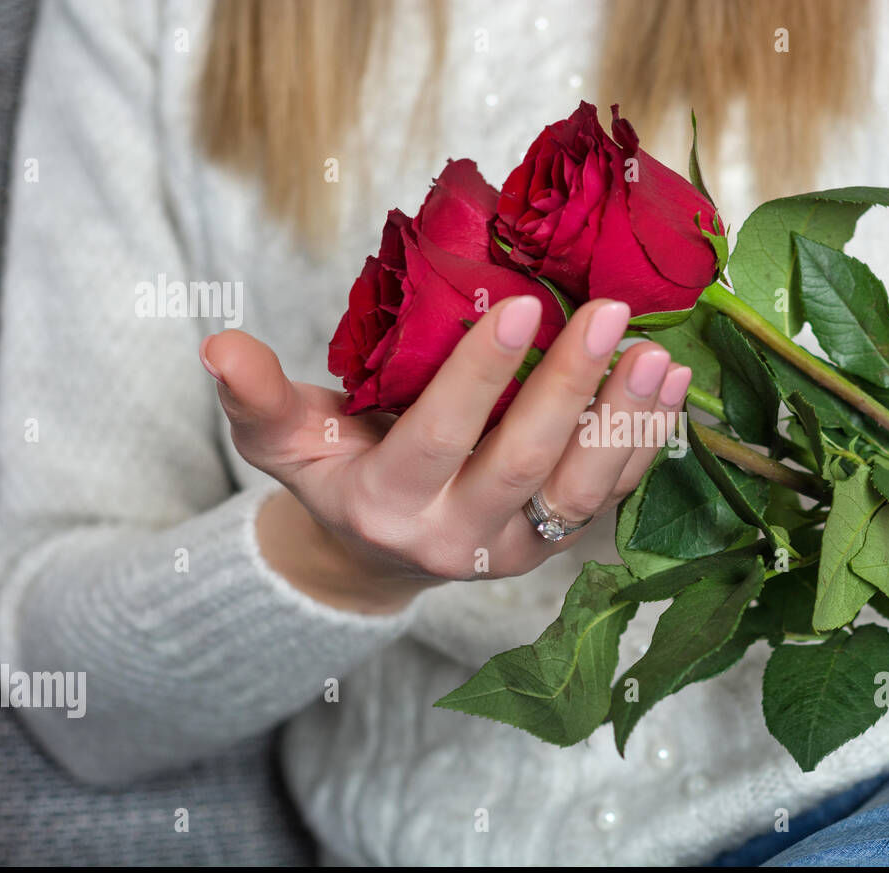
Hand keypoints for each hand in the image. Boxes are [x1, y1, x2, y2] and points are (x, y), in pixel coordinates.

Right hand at [201, 296, 690, 613]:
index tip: (521, 305)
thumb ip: (256, 397)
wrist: (381, 549)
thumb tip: (216, 344)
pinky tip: (672, 389)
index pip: (438, 438)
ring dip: (625, 426)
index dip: (479, 376)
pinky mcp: (555, 545)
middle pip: (524, 466)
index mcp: (388, 505)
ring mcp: (515, 551)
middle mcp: (456, 540)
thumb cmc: (337, 473)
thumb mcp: (284, 441)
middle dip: (569, 390)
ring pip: (581, 496)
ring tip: (658, 357)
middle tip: (611, 315)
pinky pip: (610, 502)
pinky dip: (645, 448)